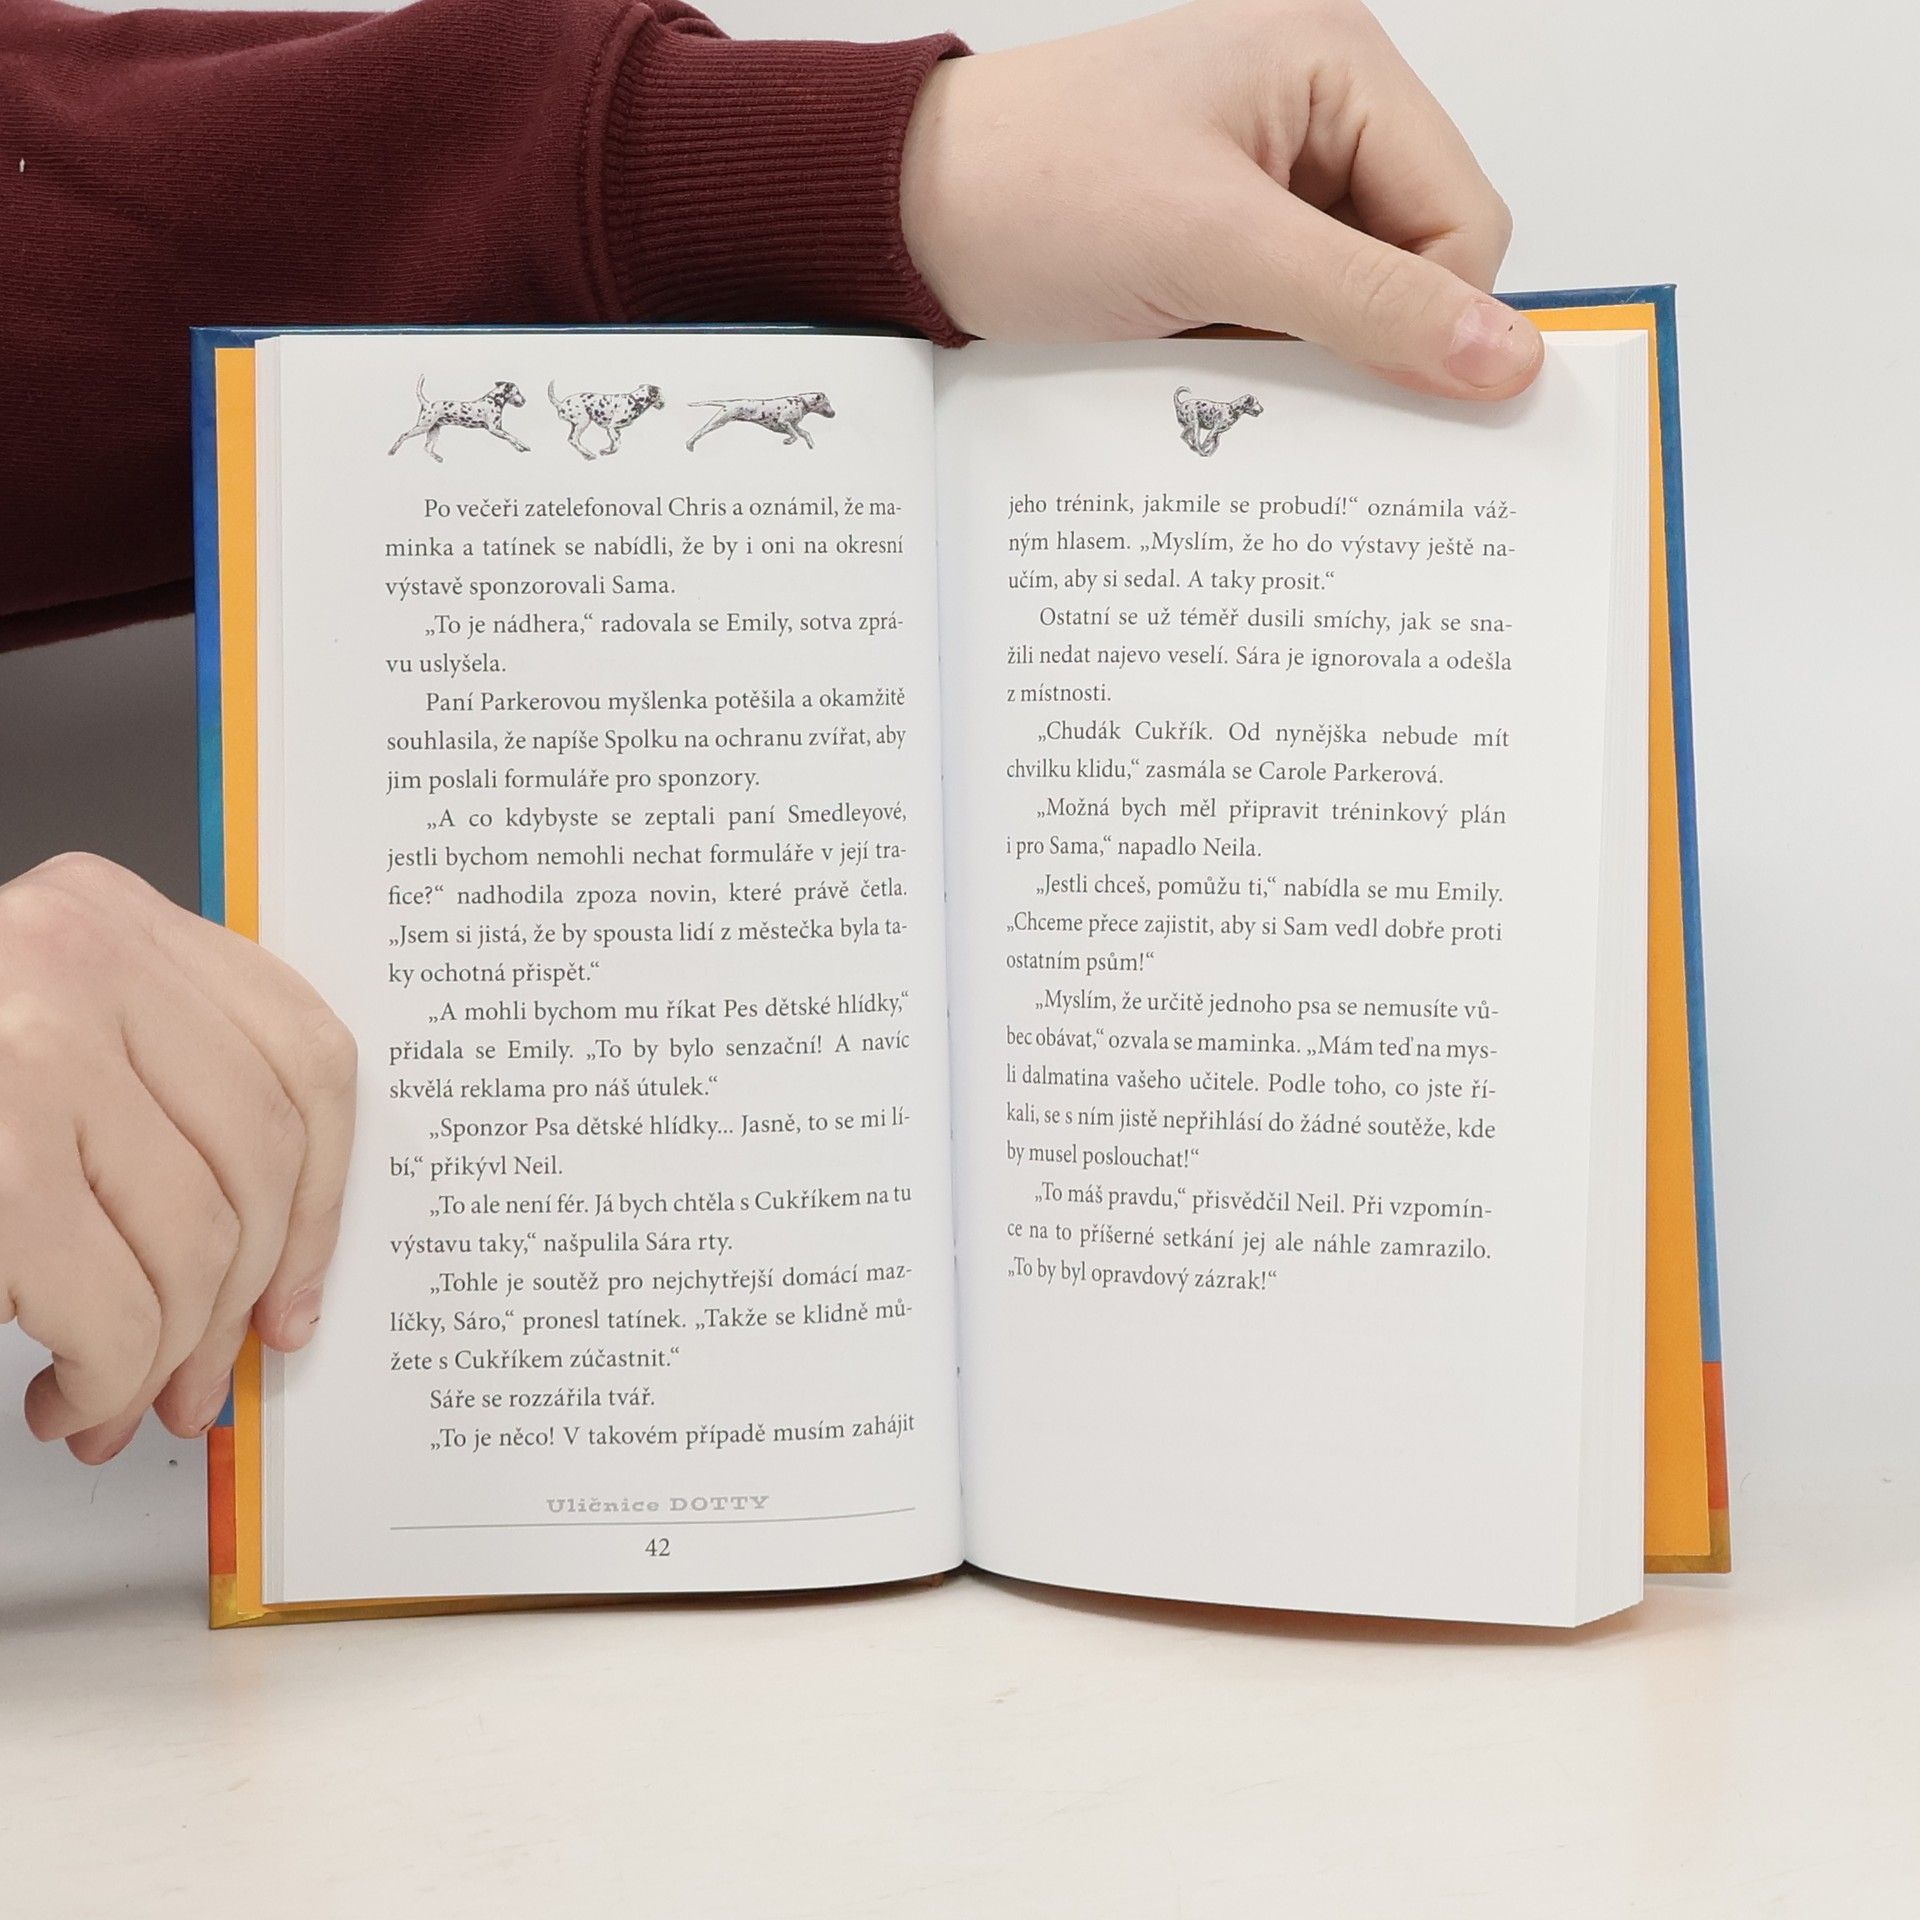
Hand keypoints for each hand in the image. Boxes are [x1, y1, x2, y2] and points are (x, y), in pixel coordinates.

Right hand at [0, 854, 355, 1461]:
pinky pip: (114, 1301)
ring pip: (200, 1238)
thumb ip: (145, 1084)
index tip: (300, 1289)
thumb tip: (273, 1251)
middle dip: (242, 1300)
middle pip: (262, 1157)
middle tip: (198, 1379)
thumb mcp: (39, 1036)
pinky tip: (66, 1394)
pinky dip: (106, 1375)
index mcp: (108, 913)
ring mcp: (32, 1043)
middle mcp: (79, 953)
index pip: (304, 1054)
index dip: (325, 1197)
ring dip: (167, 1354)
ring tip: (117, 1398)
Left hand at [901, 0, 1540, 398]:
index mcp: (1340, 67)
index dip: (1439, 316)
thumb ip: (1367, 301)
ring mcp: (1268, 183)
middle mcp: (1317, 116)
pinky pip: (1288, 321)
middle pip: (1415, 263)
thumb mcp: (1216, 245)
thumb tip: (1504, 355)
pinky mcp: (1222, 243)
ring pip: (1351, 305)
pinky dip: (1261, 362)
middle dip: (1365, 339)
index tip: (1392, 394)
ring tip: (1223, 359)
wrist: (905, 217)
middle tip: (1290, 382)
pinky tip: (1206, 366)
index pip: (1464, 216)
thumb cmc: (1035, 186)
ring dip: (1306, 358)